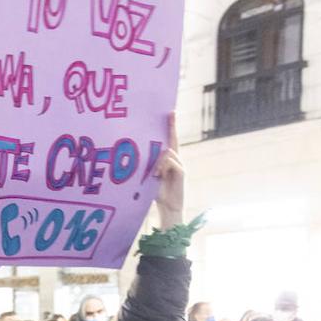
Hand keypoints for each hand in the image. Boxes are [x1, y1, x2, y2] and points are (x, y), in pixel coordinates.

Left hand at [154, 113, 183, 229]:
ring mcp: (180, 166)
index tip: (170, 112)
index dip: (170, 127)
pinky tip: (157, 176)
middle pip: (174, 140)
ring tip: (154, 174)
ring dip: (158, 161)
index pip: (170, 140)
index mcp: (168, 161)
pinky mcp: (182, 172)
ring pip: (168, 152)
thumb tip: (138, 155)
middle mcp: (176, 160)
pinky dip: (163, 167)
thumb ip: (149, 166)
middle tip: (170, 113)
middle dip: (172, 126)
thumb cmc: (157, 194)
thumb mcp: (149, 177)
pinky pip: (171, 162)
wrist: (169, 208)